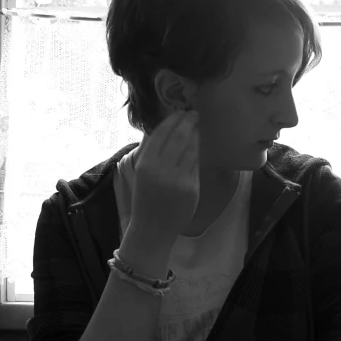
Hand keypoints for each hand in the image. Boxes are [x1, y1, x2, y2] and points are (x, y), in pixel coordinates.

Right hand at [128, 110, 199, 239]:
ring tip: (197, 124)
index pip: (161, 134)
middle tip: (194, 113)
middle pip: (178, 137)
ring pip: (190, 148)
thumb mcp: (141, 173)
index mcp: (146, 165)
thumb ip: (149, 151)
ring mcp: (178, 179)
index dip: (172, 120)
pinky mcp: (192, 187)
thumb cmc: (146, 199)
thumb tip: (159, 127)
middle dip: (187, 122)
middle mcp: (161, 170)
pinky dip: (198, 150)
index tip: (180, 111)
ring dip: (195, 134)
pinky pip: (196, 163)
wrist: (153, 229)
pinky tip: (199, 143)